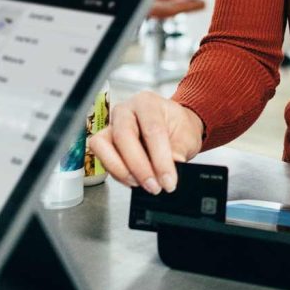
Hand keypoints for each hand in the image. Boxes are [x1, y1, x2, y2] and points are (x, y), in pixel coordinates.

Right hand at [88, 91, 203, 194]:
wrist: (172, 127)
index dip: (160, 159)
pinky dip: (117, 173)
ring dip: (122, 170)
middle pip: (124, 136)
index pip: (152, 129)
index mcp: (148, 103)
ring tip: (142, 183)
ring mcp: (112, 125)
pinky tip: (134, 180)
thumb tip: (170, 170)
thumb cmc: (177, 127)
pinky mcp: (104, 142)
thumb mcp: (187, 137)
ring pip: (103, 145)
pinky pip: (102, 158)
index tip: (169, 181)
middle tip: (154, 186)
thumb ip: (178, 152)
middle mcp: (126, 110)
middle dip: (139, 167)